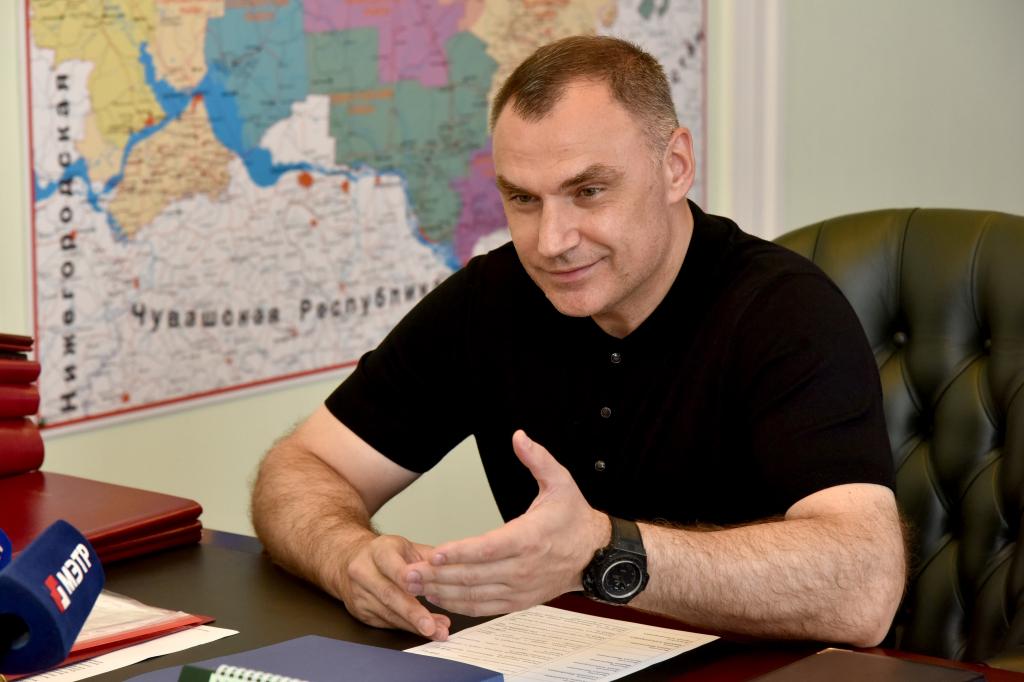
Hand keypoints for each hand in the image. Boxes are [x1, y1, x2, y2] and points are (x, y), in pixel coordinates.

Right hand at [337, 534, 450, 639]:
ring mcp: (359, 593)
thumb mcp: (407, 546)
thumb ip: (430, 558)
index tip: (426, 592)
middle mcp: (363, 571)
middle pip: (389, 594)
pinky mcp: (360, 611)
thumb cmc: (386, 553)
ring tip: (437, 631)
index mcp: (379, 550)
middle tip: (433, 627)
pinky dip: (406, 627)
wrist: (349, 560)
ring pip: (387, 613)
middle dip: (413, 613)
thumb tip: (453, 569)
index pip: (393, 566)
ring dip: (414, 625)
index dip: (409, 580)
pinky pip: (385, 622)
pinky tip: (422, 630)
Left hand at [402, 430, 607, 615]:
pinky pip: (485, 607)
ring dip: (443, 592)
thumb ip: (537, 459)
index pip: (489, 548)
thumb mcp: (561, 481)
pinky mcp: (520, 601)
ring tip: (415, 586)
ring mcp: (521, 588)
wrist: (596, 554)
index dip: (460, 552)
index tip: (435, 553)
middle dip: (438, 575)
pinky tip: (440, 597)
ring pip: (476, 594)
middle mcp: (524, 567)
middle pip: (475, 576)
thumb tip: (519, 436)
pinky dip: (460, 605)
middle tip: (409, 573)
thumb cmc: (574, 518)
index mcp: (530, 537)